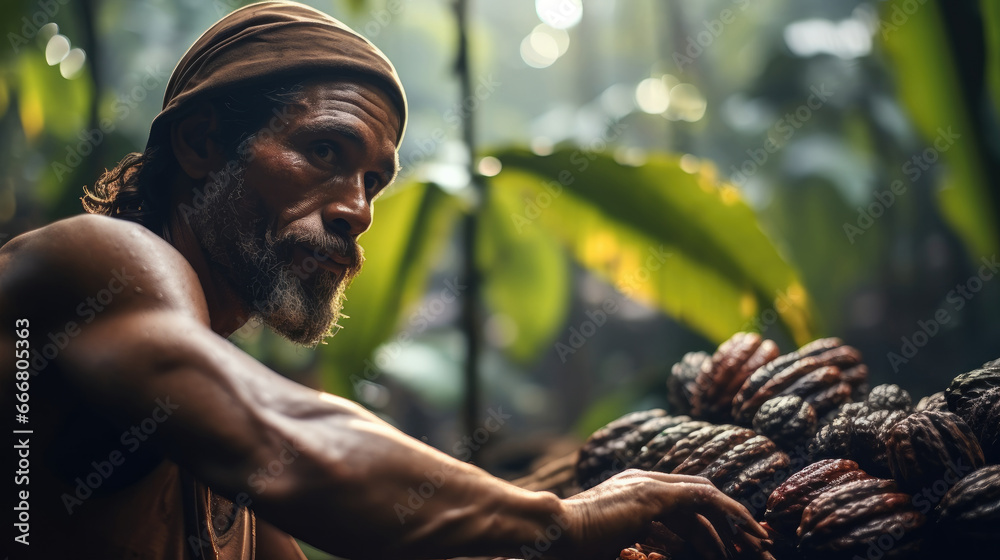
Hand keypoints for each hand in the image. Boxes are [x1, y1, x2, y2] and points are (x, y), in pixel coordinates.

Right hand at [554, 469, 772, 559]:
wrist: (554, 531)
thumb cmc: (575, 546)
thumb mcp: (614, 543)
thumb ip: (637, 541)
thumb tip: (655, 551)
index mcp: (633, 491)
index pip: (682, 502)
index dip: (708, 522)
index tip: (729, 545)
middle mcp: (644, 481)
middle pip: (698, 496)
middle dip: (728, 520)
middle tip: (753, 544)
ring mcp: (648, 485)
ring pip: (705, 495)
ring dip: (734, 520)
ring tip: (755, 545)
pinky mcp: (653, 495)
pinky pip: (703, 498)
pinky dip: (729, 512)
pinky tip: (746, 530)